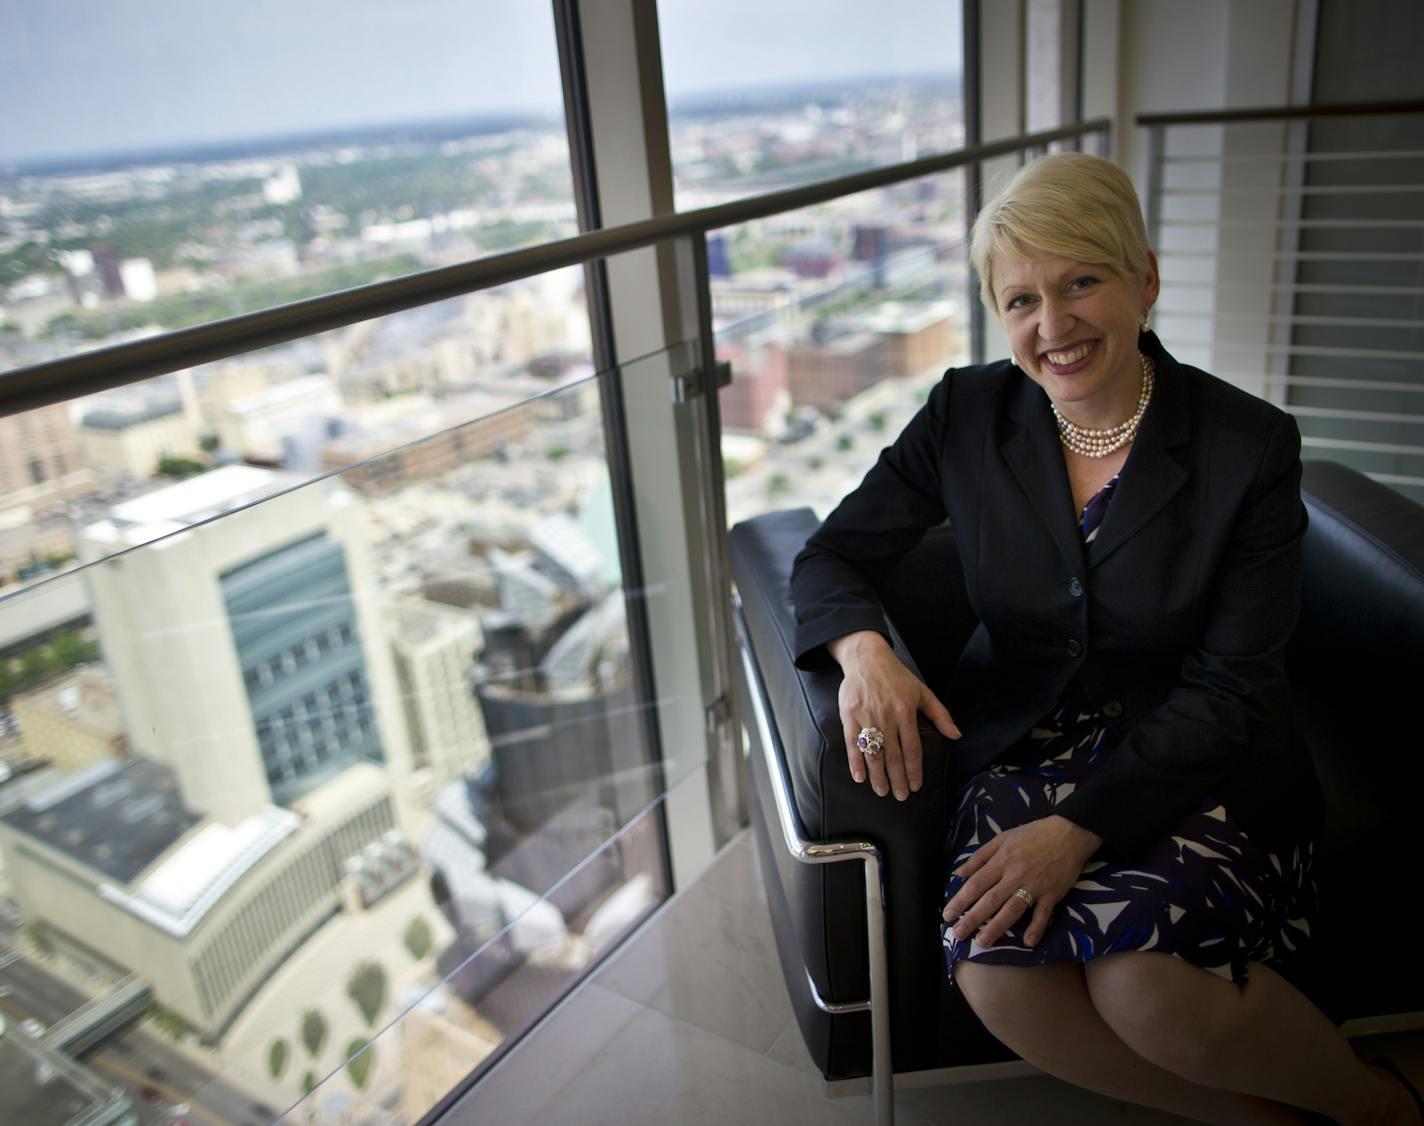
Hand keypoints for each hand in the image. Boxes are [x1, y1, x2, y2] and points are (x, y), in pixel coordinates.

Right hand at [828, 630, 959, 800]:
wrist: (867, 658)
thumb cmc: (897, 676)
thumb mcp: (923, 691)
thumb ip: (940, 714)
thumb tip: (956, 735)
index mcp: (906, 712)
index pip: (912, 749)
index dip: (914, 771)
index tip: (916, 787)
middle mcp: (887, 717)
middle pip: (893, 756)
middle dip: (897, 780)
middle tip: (900, 797)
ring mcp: (867, 717)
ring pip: (873, 753)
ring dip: (878, 776)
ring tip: (882, 791)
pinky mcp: (850, 716)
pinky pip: (852, 744)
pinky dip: (855, 762)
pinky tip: (859, 777)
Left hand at [942, 815, 1101, 947]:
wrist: (1069, 833)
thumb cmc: (1033, 834)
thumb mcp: (1003, 838)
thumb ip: (980, 856)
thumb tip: (958, 873)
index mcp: (1002, 860)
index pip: (976, 883)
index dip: (961, 900)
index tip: (948, 915)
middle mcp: (1016, 874)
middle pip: (991, 899)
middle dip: (973, 918)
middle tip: (958, 934)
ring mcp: (1035, 885)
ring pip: (1013, 908)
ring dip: (997, 927)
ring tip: (982, 942)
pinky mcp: (1053, 894)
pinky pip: (1044, 913)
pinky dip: (1037, 928)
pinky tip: (1027, 942)